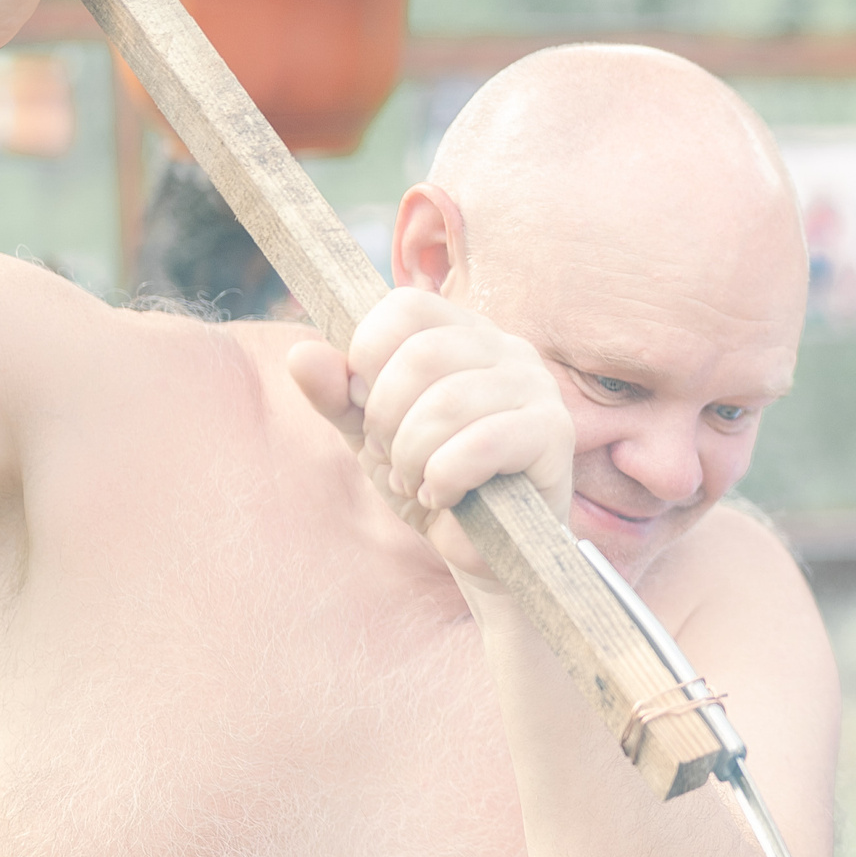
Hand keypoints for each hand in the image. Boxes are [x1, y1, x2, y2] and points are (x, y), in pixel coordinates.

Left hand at [287, 290, 574, 585]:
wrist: (479, 550)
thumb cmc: (428, 480)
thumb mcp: (368, 434)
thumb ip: (335, 394)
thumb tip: (301, 355)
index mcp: (464, 333)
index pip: (406, 306)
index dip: (368, 355)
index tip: (364, 406)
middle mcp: (508, 349)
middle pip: (423, 355)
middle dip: (385, 416)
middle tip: (388, 455)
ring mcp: (538, 389)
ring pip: (449, 402)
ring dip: (412, 454)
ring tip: (414, 480)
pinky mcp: (555, 435)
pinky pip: (481, 444)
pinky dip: (444, 479)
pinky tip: (444, 496)